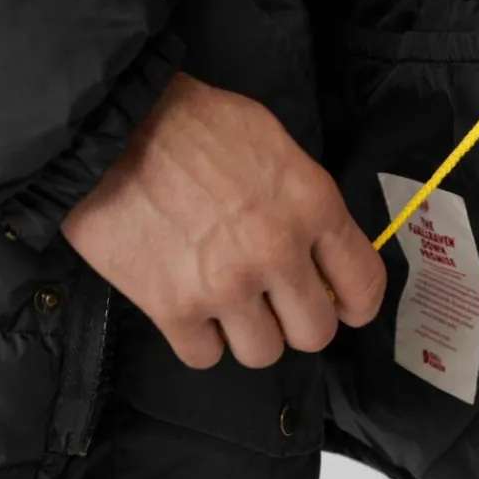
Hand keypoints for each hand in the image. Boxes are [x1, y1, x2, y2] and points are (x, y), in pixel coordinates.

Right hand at [61, 74, 385, 368]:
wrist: (115, 128)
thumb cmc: (195, 123)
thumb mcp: (273, 143)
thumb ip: (303, 200)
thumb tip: (318, 251)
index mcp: (312, 205)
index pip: (364, 283)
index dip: (355, 303)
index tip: (342, 305)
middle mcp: (277, 252)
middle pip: (314, 332)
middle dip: (297, 321)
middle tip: (275, 302)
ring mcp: (226, 285)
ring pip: (262, 353)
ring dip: (248, 333)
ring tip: (227, 301)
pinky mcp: (173, 308)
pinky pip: (204, 356)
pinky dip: (199, 338)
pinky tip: (189, 304)